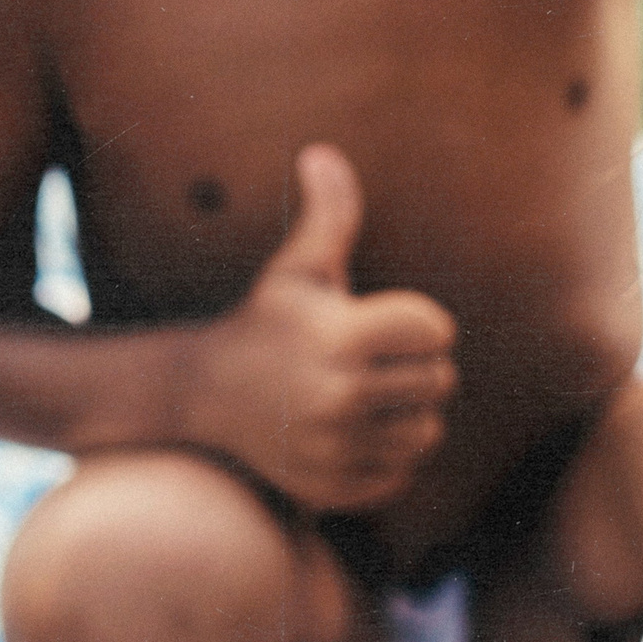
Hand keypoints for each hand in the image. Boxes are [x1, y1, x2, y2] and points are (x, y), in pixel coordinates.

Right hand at [193, 143, 456, 511]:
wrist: (202, 394)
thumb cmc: (266, 319)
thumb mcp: (297, 267)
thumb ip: (328, 213)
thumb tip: (324, 153)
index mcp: (340, 337)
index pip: (437, 330)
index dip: (421, 321)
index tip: (386, 321)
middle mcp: (337, 397)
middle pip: (440, 382)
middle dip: (418, 366)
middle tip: (378, 358)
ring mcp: (334, 449)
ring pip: (427, 433)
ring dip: (410, 413)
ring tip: (372, 394)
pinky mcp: (331, 488)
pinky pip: (401, 475)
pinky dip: (389, 456)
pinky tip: (356, 431)